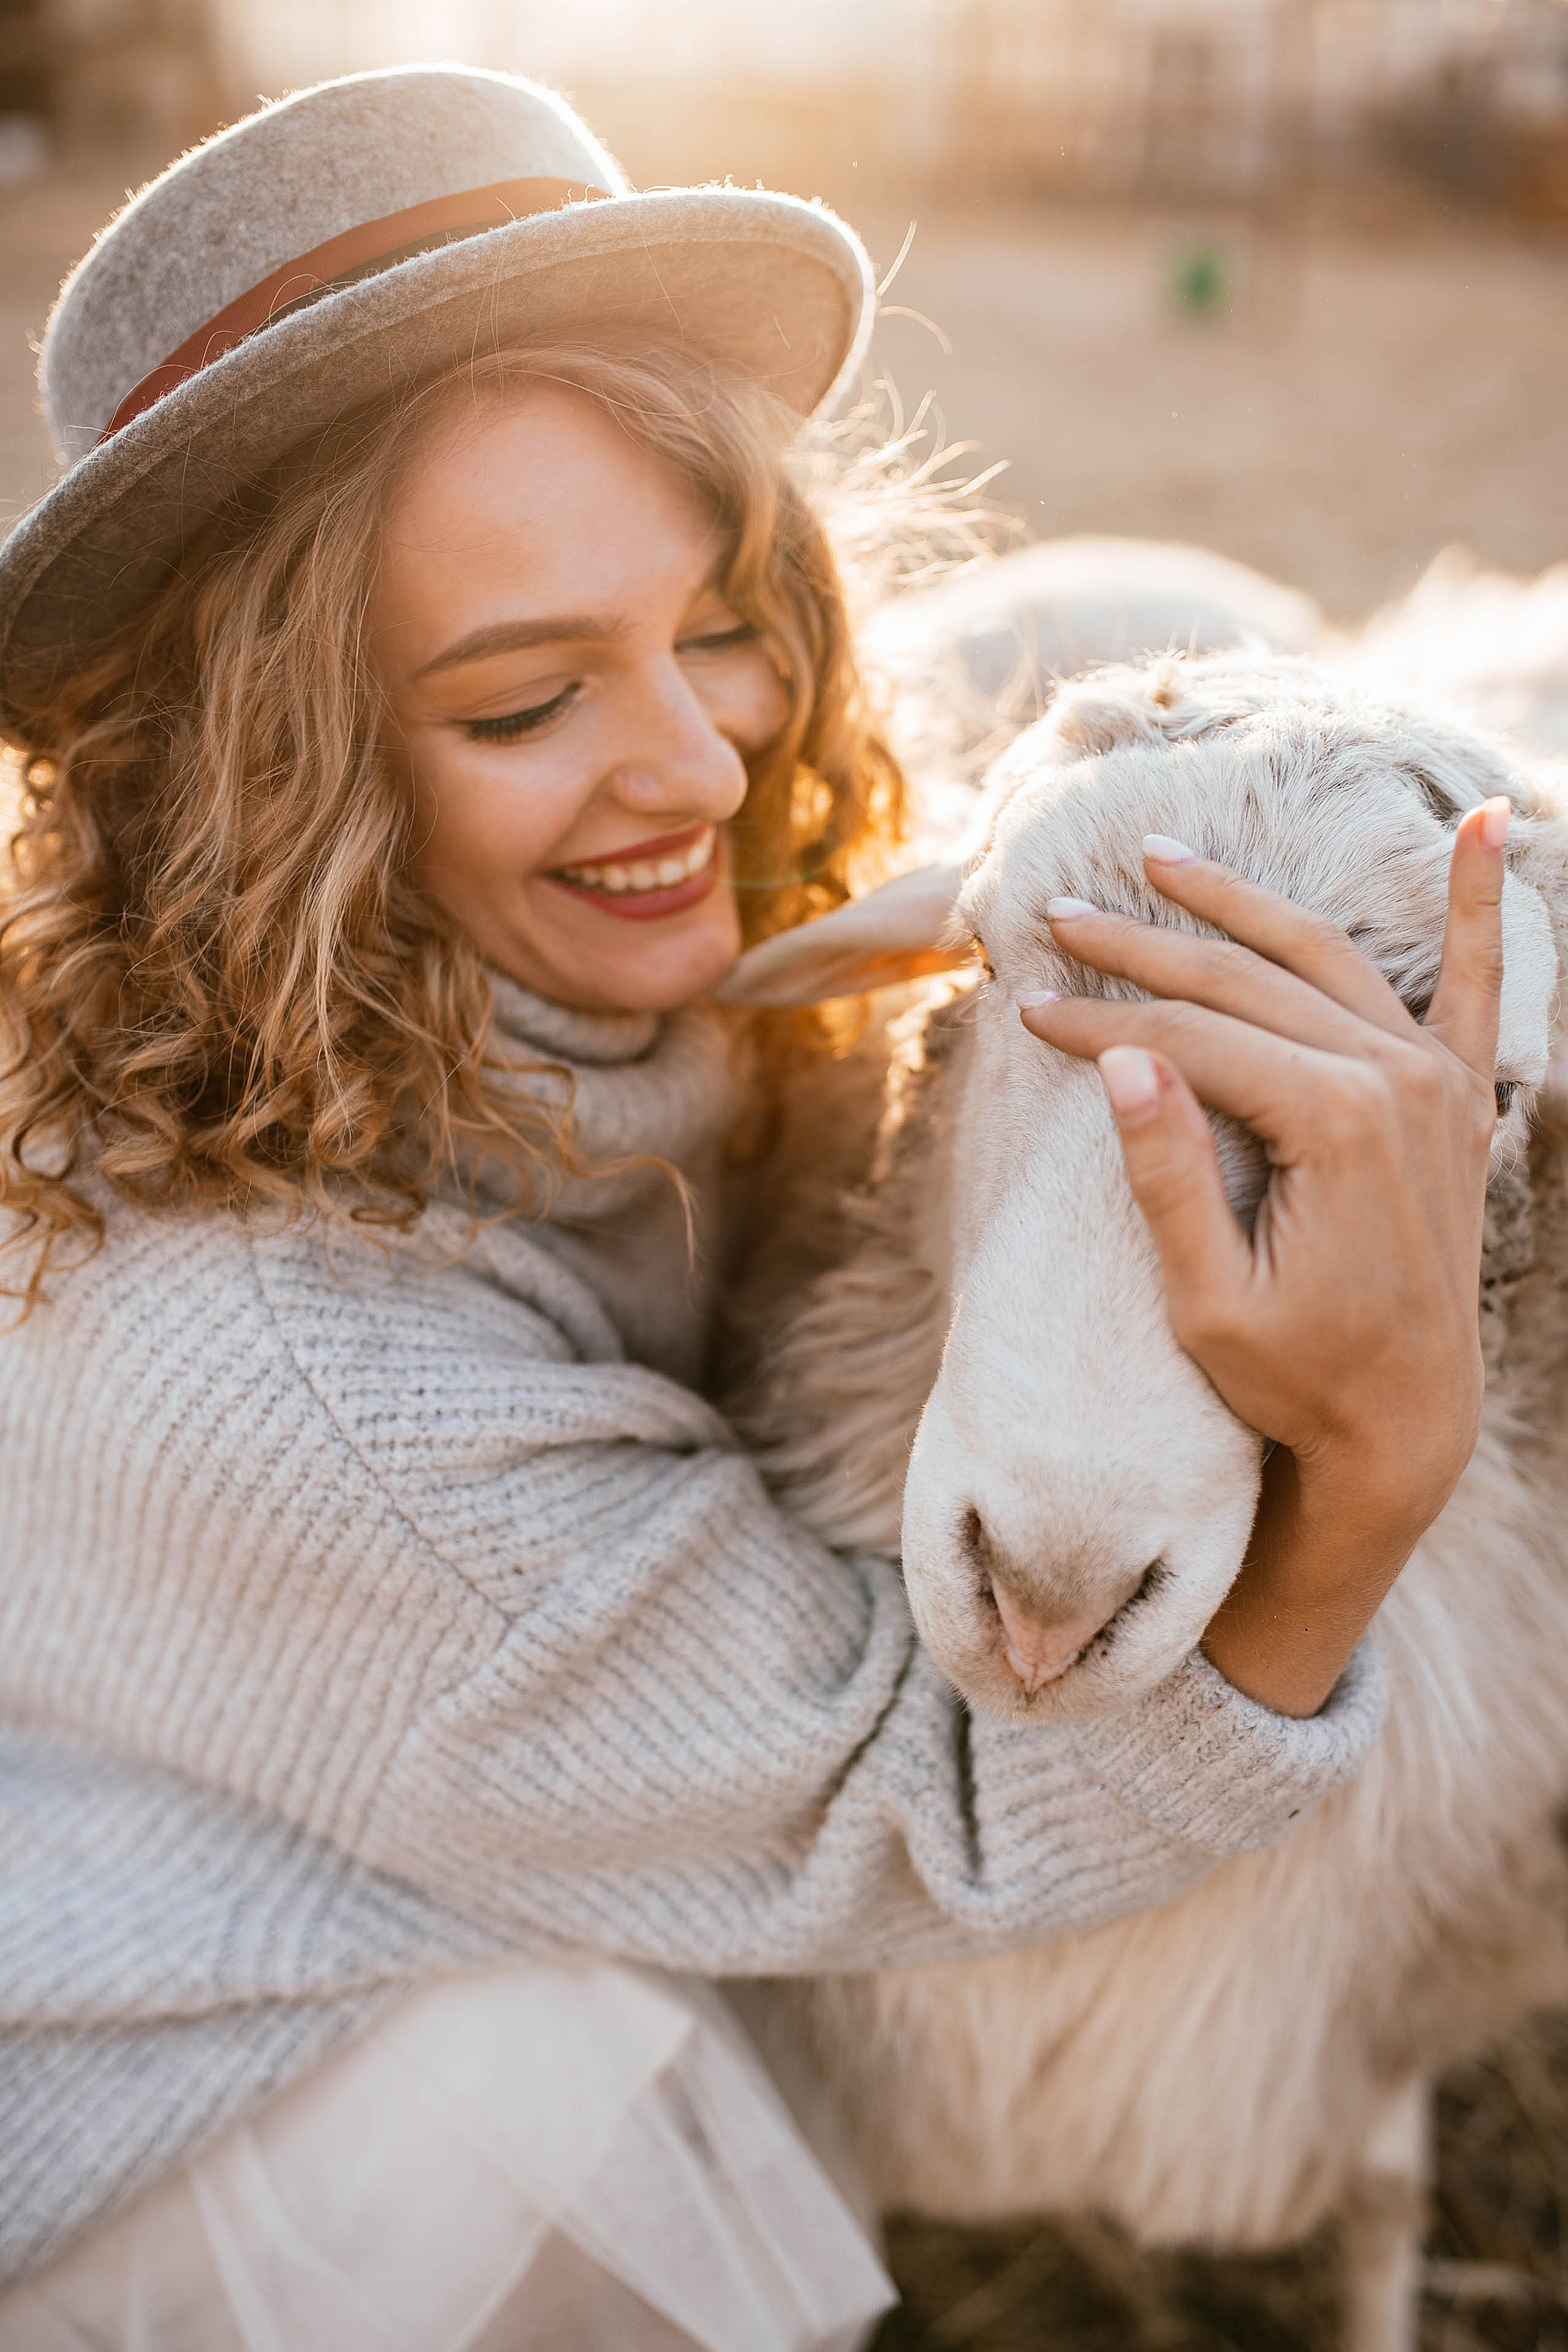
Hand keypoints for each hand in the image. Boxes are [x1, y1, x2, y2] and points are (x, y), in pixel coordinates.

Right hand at [1017, 800, 1509, 1715]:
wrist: (1406, 1424)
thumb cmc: (1298, 1375)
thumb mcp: (1212, 1300)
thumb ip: (1172, 1176)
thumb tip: (1126, 1062)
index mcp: (1337, 1125)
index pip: (1194, 1039)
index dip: (1100, 1020)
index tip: (1026, 1009)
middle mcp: (1397, 1082)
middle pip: (1247, 981)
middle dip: (1143, 945)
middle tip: (1058, 913)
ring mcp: (1438, 1084)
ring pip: (1323, 958)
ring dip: (1241, 904)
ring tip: (1162, 859)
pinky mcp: (1460, 1098)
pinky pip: (1477, 983)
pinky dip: (1477, 902)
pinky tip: (1481, 824)